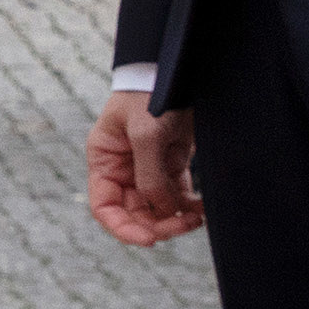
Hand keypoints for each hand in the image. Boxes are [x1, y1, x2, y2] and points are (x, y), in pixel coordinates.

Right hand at [86, 87, 203, 245]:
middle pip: (134, 211)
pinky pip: (178, 194)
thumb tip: (162, 211)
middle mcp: (124, 167)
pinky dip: (190, 205)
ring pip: (158, 207)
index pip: (105, 206)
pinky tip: (203, 208)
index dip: (123, 228)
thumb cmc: (153, 95)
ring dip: (176, 218)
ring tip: (197, 218)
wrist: (182, 69)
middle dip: (156, 224)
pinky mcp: (173, 162)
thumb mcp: (146, 134)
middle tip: (181, 227)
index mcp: (105, 159)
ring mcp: (149, 165)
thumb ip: (150, 176)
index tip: (148, 240)